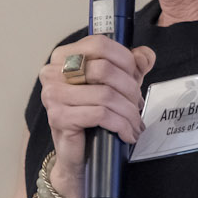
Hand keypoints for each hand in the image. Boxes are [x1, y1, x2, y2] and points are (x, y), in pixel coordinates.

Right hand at [41, 38, 156, 197]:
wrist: (76, 153)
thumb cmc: (92, 116)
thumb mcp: (115, 85)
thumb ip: (130, 66)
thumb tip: (145, 56)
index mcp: (63, 57)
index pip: (99, 44)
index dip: (125, 60)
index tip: (136, 78)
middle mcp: (51, 72)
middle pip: (104, 69)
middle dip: (130, 89)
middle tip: (137, 106)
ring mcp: (52, 95)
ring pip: (105, 94)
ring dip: (128, 112)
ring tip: (135, 124)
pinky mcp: (58, 117)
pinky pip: (100, 115)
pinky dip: (121, 125)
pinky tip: (127, 134)